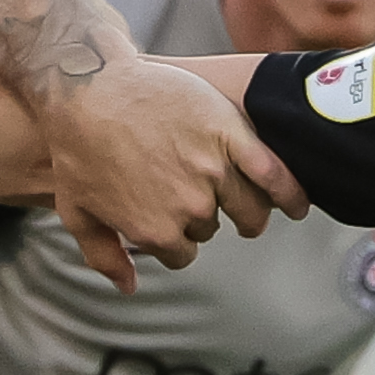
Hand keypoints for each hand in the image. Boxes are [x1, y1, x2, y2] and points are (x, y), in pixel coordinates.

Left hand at [38, 61, 303, 293]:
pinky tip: (297, 205)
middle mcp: (189, 207)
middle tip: (192, 195)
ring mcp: (213, 170)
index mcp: (155, 231)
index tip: (172, 222)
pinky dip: (289, 193)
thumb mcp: (77, 211)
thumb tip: (129, 288)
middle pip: (211, 227)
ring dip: (249, 214)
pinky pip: (272, 173)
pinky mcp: (231, 135)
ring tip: (250, 213)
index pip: (182, 254)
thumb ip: (104, 256)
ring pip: (247, 208)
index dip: (176, 239)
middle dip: (201, 216)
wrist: (87, 86)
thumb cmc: (76, 147)